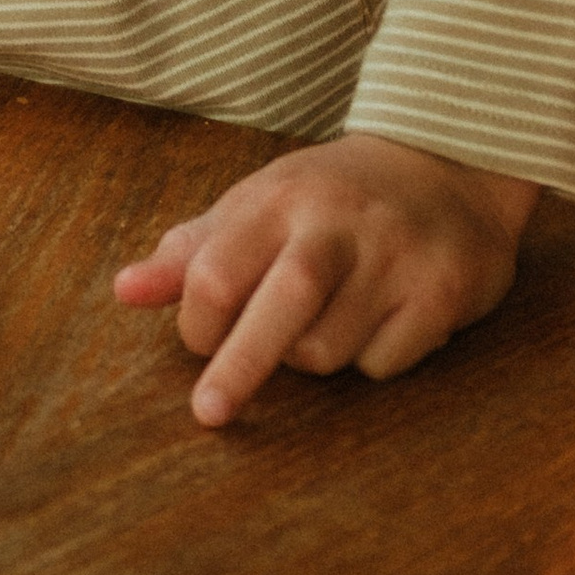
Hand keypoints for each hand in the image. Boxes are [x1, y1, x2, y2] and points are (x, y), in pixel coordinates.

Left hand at [114, 133, 538, 426]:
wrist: (450, 161)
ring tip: (327, 319)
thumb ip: (191, 249)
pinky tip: (381, 321)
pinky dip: (371, 360)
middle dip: (240, 366)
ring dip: (313, 356)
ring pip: (329, 348)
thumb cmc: (332, 196)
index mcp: (280, 197)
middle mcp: (339, 222)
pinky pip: (385, 362)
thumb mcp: (258, 203)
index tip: (201, 341)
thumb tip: (124, 291)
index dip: (199, 321)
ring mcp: (395, 255)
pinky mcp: (444, 290)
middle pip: (281, 302)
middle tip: (209, 412)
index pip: (217, 270)